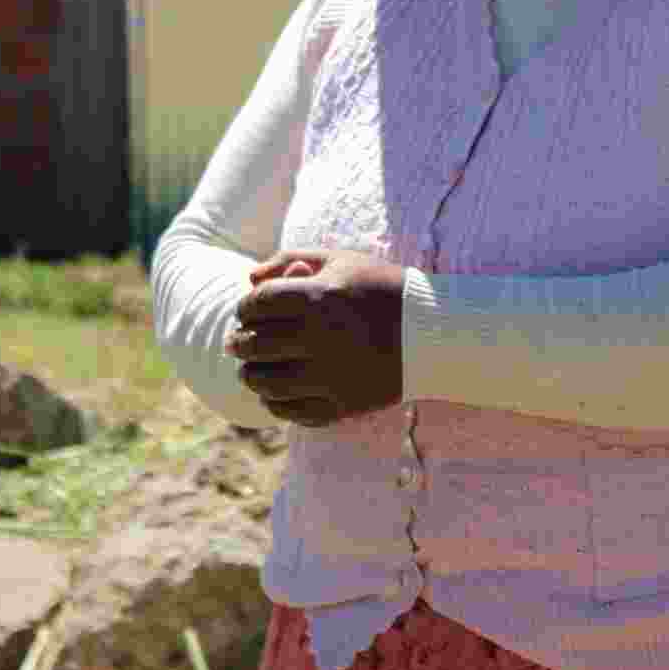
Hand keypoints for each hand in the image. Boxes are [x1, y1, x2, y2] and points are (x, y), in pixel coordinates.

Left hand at [227, 249, 405, 426]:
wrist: (433, 330)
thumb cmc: (381, 287)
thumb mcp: (340, 259)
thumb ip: (290, 259)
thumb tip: (249, 279)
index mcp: (317, 297)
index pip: (256, 305)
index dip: (244, 307)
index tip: (247, 311)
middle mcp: (320, 338)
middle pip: (254, 344)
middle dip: (239, 341)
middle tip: (235, 341)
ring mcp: (330, 376)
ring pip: (265, 382)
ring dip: (250, 375)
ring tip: (250, 369)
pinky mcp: (341, 405)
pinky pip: (291, 411)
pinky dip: (274, 403)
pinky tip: (274, 392)